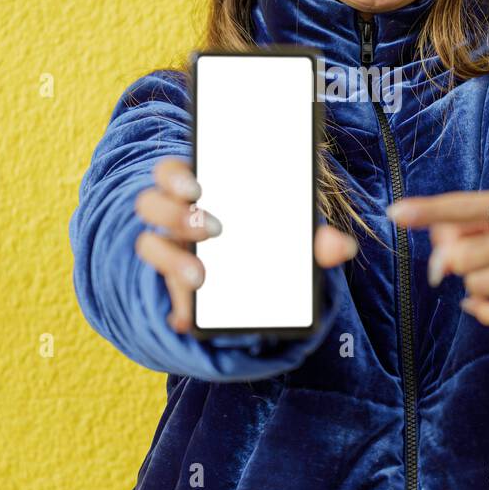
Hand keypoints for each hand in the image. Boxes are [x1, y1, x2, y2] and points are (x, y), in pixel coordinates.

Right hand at [134, 157, 358, 333]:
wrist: (252, 286)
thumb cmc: (265, 242)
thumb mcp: (291, 239)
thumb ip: (315, 241)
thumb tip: (340, 247)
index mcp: (198, 191)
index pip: (170, 171)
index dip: (175, 175)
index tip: (197, 187)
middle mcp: (173, 217)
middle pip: (151, 204)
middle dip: (178, 215)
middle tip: (215, 229)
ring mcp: (167, 250)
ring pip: (148, 245)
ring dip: (171, 259)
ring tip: (201, 277)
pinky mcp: (170, 286)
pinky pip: (164, 295)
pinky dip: (178, 307)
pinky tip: (190, 318)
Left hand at [386, 184, 488, 326]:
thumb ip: (468, 225)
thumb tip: (436, 255)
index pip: (465, 205)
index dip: (428, 211)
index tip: (395, 213)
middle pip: (463, 256)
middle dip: (448, 262)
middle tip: (451, 263)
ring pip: (479, 285)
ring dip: (472, 284)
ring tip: (487, 275)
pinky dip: (482, 310)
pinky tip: (478, 303)